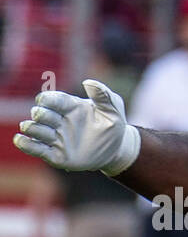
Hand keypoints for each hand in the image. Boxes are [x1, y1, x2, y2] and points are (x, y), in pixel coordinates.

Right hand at [12, 80, 140, 174]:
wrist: (117, 150)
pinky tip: (21, 140)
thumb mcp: (114, 109)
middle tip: (54, 121)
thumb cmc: (113, 126)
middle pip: (40, 114)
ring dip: (35, 129)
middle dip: (41, 115)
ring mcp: (55, 137)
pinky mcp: (55, 154)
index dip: (46, 99)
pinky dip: (25, 144)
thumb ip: (104, 95)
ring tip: (50, 134)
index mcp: (69, 107)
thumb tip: (88, 83)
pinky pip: (35, 148)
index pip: (50, 99)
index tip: (45, 101)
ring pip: (34, 129)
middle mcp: (59, 120)